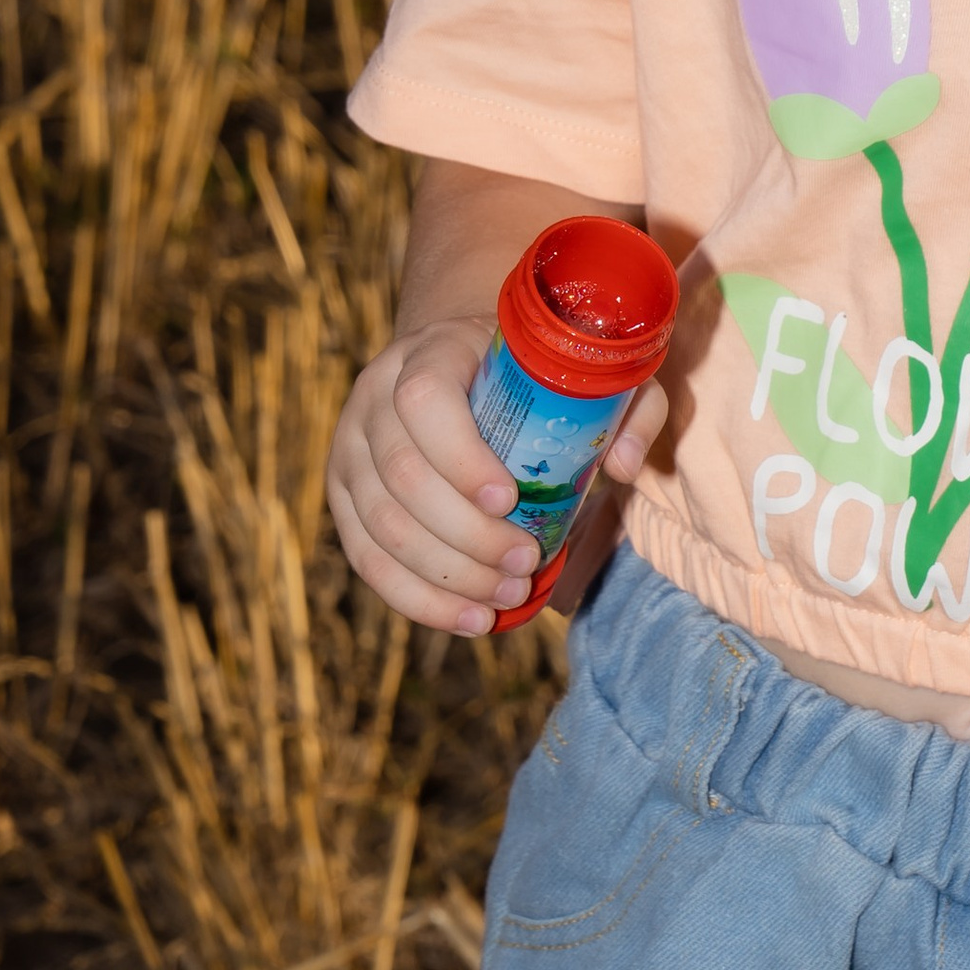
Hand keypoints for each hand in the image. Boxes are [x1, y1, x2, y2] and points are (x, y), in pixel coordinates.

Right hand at [324, 315, 667, 634]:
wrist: (458, 366)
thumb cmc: (529, 374)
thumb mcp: (582, 370)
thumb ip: (624, 405)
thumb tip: (623, 465)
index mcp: (428, 352)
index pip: (424, 401)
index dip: (461, 456)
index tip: (510, 499)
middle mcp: (374, 397)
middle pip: (403, 476)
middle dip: (468, 535)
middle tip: (527, 562)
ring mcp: (349, 451)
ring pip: (383, 527)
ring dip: (449, 575)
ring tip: (510, 593)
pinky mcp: (345, 500)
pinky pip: (369, 562)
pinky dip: (421, 600)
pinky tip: (472, 617)